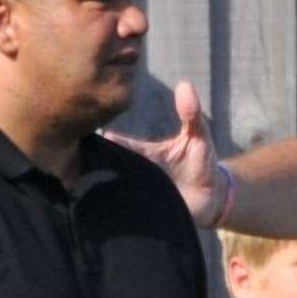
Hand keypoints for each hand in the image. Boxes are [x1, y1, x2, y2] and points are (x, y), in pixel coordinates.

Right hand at [103, 80, 222, 223]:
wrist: (213, 197)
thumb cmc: (203, 162)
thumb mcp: (198, 135)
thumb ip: (191, 113)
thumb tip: (184, 84)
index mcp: (144, 154)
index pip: (119, 145)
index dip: (106, 142)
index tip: (94, 137)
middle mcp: (137, 172)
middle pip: (110, 167)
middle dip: (98, 164)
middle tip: (83, 161)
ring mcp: (140, 192)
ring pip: (115, 190)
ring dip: (106, 187)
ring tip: (91, 185)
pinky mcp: (147, 212)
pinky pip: (128, 212)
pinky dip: (121, 210)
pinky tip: (112, 209)